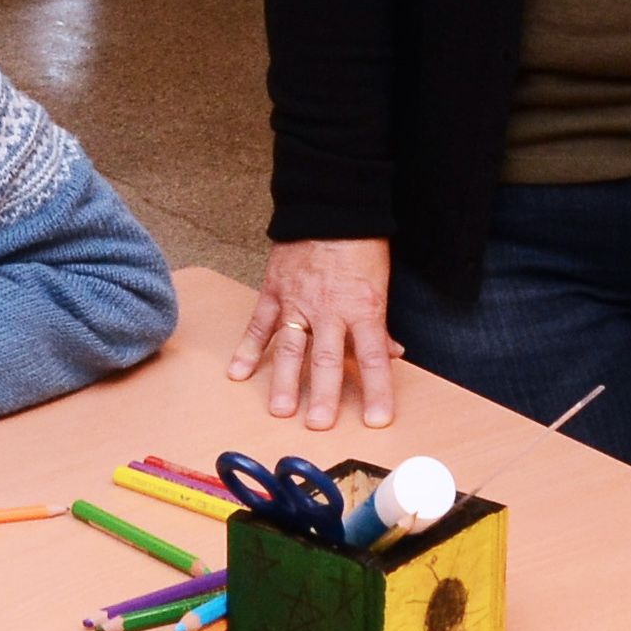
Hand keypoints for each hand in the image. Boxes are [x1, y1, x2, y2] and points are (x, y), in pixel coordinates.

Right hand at [226, 237, 398, 431]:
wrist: (331, 205)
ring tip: (281, 411)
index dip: (377, 391)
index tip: (376, 420)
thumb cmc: (360, 245)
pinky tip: (238, 373)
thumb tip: (393, 354)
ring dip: (286, 381)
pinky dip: (248, 349)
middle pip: (328, 359)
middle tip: (319, 425)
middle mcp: (330, 311)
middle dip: (324, 394)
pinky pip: (259, 324)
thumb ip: (379, 325)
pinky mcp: (275, 291)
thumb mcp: (380, 284)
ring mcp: (298, 302)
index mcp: (363, 310)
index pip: (373, 359)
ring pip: (291, 348)